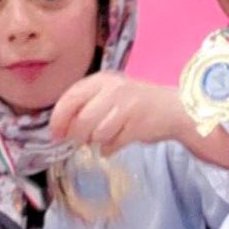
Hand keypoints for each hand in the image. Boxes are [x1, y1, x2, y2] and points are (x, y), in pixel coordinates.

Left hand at [51, 72, 184, 155]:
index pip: (70, 98)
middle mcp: (114, 90)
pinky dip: (110, 148)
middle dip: (78, 135)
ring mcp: (127, 108)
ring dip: (97, 141)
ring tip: (106, 136)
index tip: (55, 134)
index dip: (59, 119)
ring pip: (96, 134)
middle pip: (82, 120)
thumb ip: (84, 105)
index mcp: (102, 80)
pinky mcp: (138, 126)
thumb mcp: (108, 95)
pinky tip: (116, 142)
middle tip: (82, 139)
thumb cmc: (135, 103)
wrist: (173, 109)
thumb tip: (59, 129)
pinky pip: (112, 145)